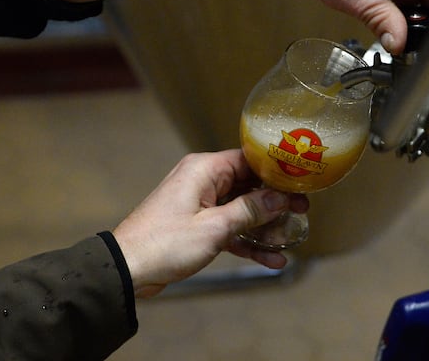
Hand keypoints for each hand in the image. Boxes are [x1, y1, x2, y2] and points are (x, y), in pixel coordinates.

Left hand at [112, 149, 308, 297]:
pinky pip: (229, 228)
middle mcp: (203, 181)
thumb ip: (249, 211)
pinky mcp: (197, 226)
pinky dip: (247, 241)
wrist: (127, 269)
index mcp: (204, 170)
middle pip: (248, 185)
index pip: (249, 160)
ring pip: (241, 210)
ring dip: (264, 226)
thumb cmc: (164, 243)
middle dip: (275, 202)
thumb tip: (279, 198)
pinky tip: (270, 259)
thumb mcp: (214, 227)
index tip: (298, 184)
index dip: (276, 172)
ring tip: (291, 238)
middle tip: (302, 212)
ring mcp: (200, 204)